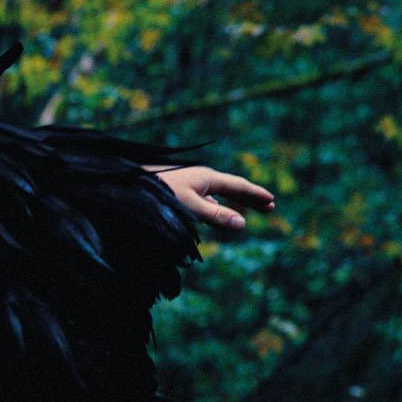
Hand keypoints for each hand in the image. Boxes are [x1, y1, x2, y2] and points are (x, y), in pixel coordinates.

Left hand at [146, 164, 275, 230]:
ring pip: (217, 194)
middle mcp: (200, 178)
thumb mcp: (189, 206)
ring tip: (247, 210)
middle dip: (250, 198)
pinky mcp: (179, 190)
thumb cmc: (159, 193)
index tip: (272, 201)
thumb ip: (215, 215)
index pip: (238, 186)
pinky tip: (215, 213)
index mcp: (207, 177)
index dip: (255, 194)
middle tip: (269, 207)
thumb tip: (242, 223)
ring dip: (233, 203)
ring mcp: (190, 183)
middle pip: (231, 188)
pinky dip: (216, 206)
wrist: (129, 183)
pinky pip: (205, 198)